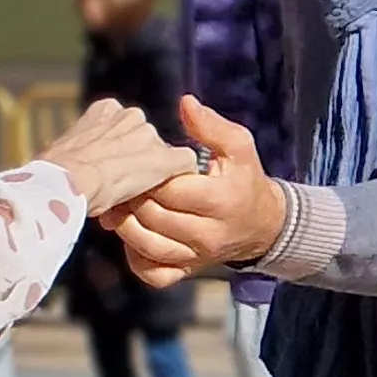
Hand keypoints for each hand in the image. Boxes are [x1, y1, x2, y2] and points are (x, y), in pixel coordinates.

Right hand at [37, 100, 197, 217]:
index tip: (105, 172)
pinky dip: (175, 181)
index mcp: (105, 109)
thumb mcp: (65, 150)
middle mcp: (131, 116)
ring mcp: (150, 137)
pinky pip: (184, 167)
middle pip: (145, 141)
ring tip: (132, 201)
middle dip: (135, 165)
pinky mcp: (167, 159)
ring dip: (152, 177)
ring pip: (163, 156)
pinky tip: (161, 198)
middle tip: (119, 191)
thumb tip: (80, 167)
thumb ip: (84, 150)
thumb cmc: (56, 172)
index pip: (123, 130)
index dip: (116, 154)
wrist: (66, 181)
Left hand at [111, 96, 289, 288]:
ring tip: (113, 203)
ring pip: (148, 246)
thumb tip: (185, 103)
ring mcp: (197, 257)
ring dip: (124, 225)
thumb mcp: (239, 147)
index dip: (147, 174)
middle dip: (131, 198)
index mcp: (221, 200)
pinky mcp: (188, 272)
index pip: (171, 189)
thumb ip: (211, 126)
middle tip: (115, 180)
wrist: (262, 224)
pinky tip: (130, 234)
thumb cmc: (244, 179)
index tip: (134, 160)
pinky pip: (154, 273)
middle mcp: (209, 234)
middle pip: (154, 218)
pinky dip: (135, 258)